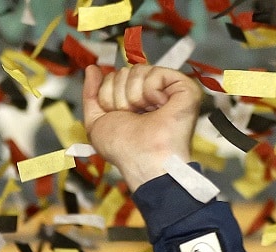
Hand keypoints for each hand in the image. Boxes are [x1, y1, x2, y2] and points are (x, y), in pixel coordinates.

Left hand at [81, 64, 202, 190]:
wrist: (143, 160)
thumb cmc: (124, 149)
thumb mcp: (96, 121)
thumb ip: (91, 94)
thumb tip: (92, 68)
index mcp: (134, 100)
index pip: (113, 78)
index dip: (108, 97)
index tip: (119, 117)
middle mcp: (151, 92)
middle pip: (123, 72)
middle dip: (119, 97)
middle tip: (133, 117)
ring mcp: (168, 89)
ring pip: (137, 70)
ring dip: (133, 97)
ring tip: (145, 114)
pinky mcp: (184, 87)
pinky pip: (155, 72)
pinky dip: (150, 91)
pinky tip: (159, 106)